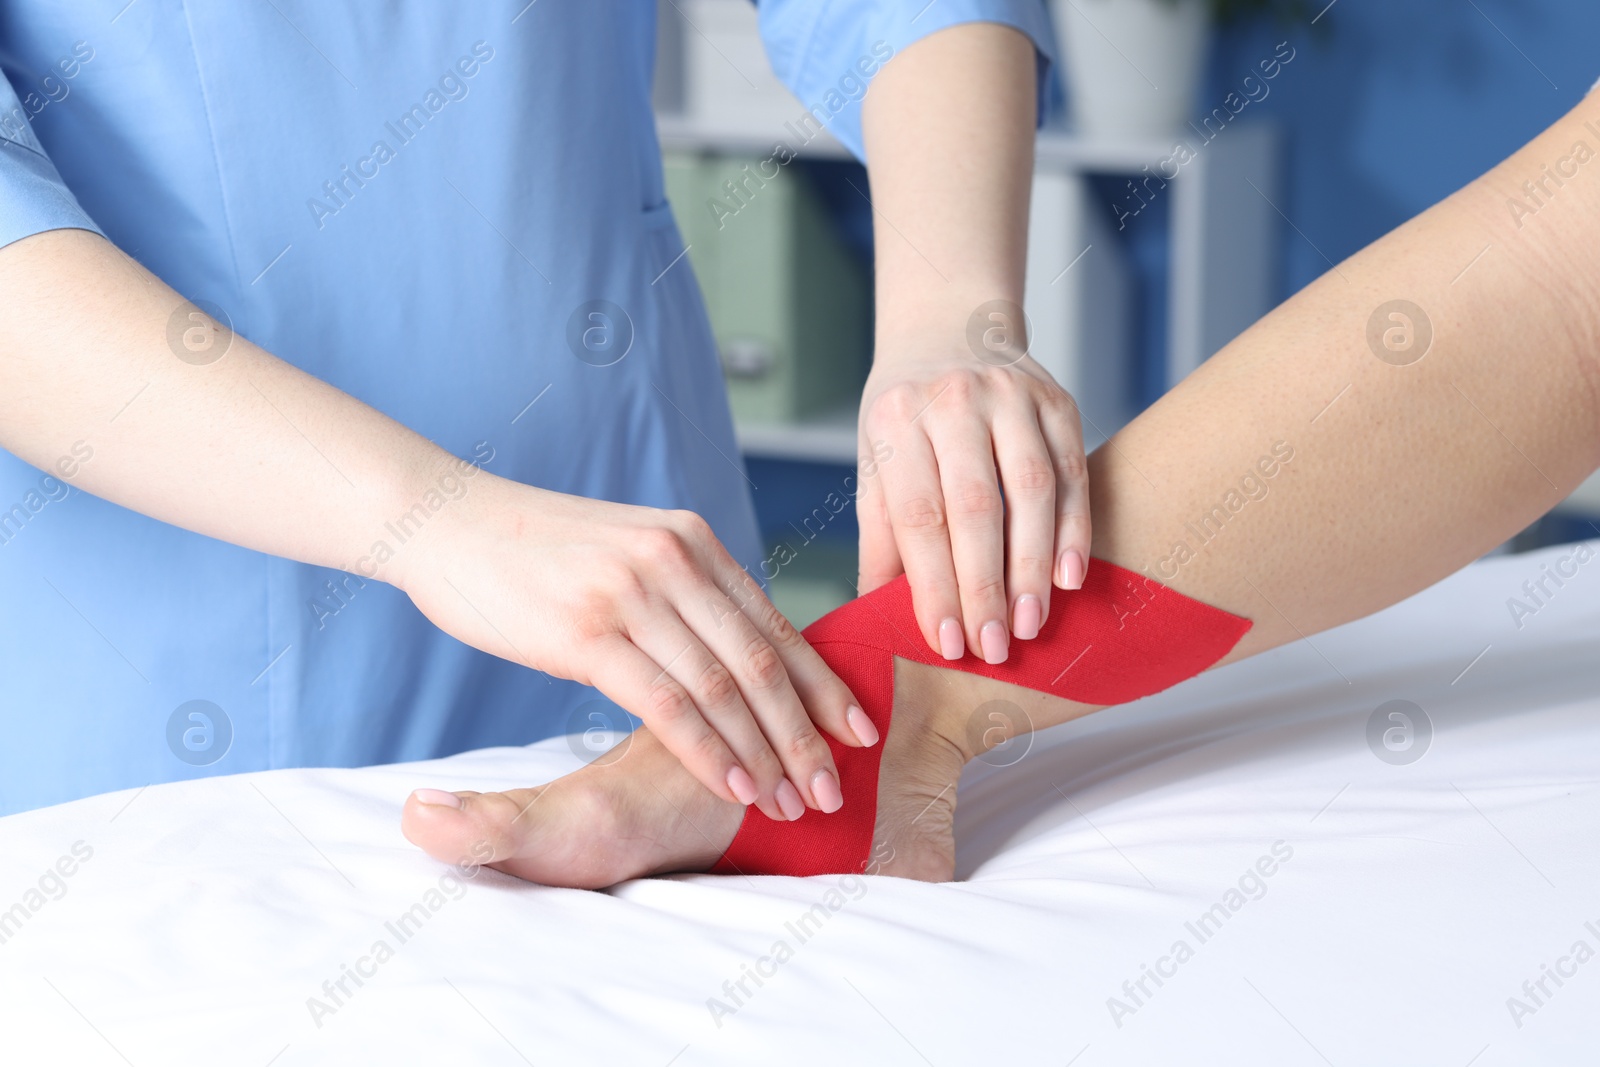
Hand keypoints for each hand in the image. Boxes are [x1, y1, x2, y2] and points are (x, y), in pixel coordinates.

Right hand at [393, 469, 872, 821]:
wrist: (447, 522)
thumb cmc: (535, 554)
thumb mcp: (626, 557)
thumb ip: (681, 599)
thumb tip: (731, 664)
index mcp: (693, 542)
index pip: (776, 625)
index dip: (824, 686)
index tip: (861, 732)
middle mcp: (674, 561)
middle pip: (762, 661)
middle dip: (806, 732)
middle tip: (834, 787)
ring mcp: (632, 594)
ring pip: (723, 687)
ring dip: (765, 753)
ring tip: (793, 802)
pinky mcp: (586, 632)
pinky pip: (666, 703)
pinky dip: (709, 751)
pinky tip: (734, 786)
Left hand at [856, 337, 1089, 663]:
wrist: (949, 329)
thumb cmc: (906, 415)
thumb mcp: (875, 462)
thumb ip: (880, 537)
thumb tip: (873, 618)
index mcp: (898, 419)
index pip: (918, 515)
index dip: (933, 585)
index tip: (947, 643)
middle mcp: (954, 401)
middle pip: (975, 506)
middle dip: (985, 586)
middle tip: (993, 647)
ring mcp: (1011, 396)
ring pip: (1032, 491)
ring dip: (1033, 566)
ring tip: (1030, 624)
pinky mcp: (1058, 400)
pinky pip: (1074, 472)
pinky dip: (1075, 529)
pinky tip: (1069, 578)